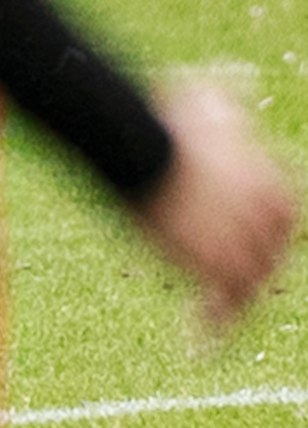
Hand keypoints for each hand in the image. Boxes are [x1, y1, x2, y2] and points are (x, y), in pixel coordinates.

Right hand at [135, 75, 296, 335]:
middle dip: (250, 275)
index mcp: (277, 183)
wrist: (143, 148)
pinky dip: (212, 333)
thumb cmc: (166, 122)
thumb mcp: (207, 99)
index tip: (246, 255)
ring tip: (210, 320)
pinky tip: (198, 350)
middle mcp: (273, 217)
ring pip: (248, 286)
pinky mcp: (218, 268)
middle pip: (269, 258)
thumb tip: (239, 77)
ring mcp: (247, 244)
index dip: (263, 242)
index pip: (283, 223)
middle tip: (227, 292)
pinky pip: (223, 311)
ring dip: (230, 306)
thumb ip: (228, 97)